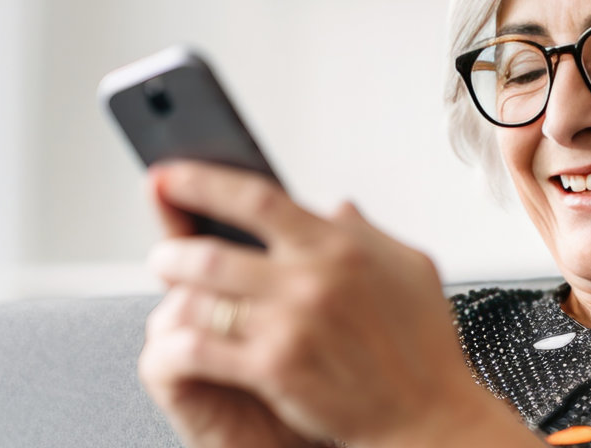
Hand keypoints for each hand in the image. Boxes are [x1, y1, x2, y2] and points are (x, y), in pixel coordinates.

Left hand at [135, 160, 532, 446]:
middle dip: (174, 251)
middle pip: (215, 251)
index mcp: (340, 246)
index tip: (171, 175)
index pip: (257, 198)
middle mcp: (312, 278)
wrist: (428, 416)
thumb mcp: (410, 269)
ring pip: (203, 297)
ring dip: (174, 295)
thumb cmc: (423, 348)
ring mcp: (291, 324)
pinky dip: (182, 340)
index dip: (203, 182)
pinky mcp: (275, 367)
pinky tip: (177, 339)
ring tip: (169, 295)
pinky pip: (205, 346)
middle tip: (162, 255)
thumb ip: (368, 232)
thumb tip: (338, 206)